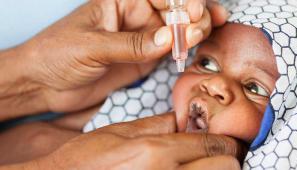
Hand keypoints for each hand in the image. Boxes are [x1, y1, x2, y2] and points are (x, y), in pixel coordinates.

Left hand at [18, 0, 227, 112]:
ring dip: (193, 30)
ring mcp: (139, 40)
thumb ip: (131, 44)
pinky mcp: (141, 61)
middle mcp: (133, 18)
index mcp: (119, 2)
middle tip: (202, 25)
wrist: (44, 84)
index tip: (192, 12)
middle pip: (172, 10)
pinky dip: (183, 49)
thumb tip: (167, 39)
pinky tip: (196, 45)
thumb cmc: (57, 54)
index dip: (179, 0)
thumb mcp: (92, 45)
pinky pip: (167, 52)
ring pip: (174, 30)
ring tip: (205, 33)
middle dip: (192, 14)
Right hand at [33, 113, 243, 169]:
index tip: (226, 139)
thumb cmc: (85, 159)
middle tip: (214, 154)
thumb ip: (155, 124)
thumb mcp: (118, 132)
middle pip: (225, 167)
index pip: (210, 144)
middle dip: (225, 158)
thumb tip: (180, 119)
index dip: (225, 141)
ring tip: (198, 163)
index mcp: (155, 151)